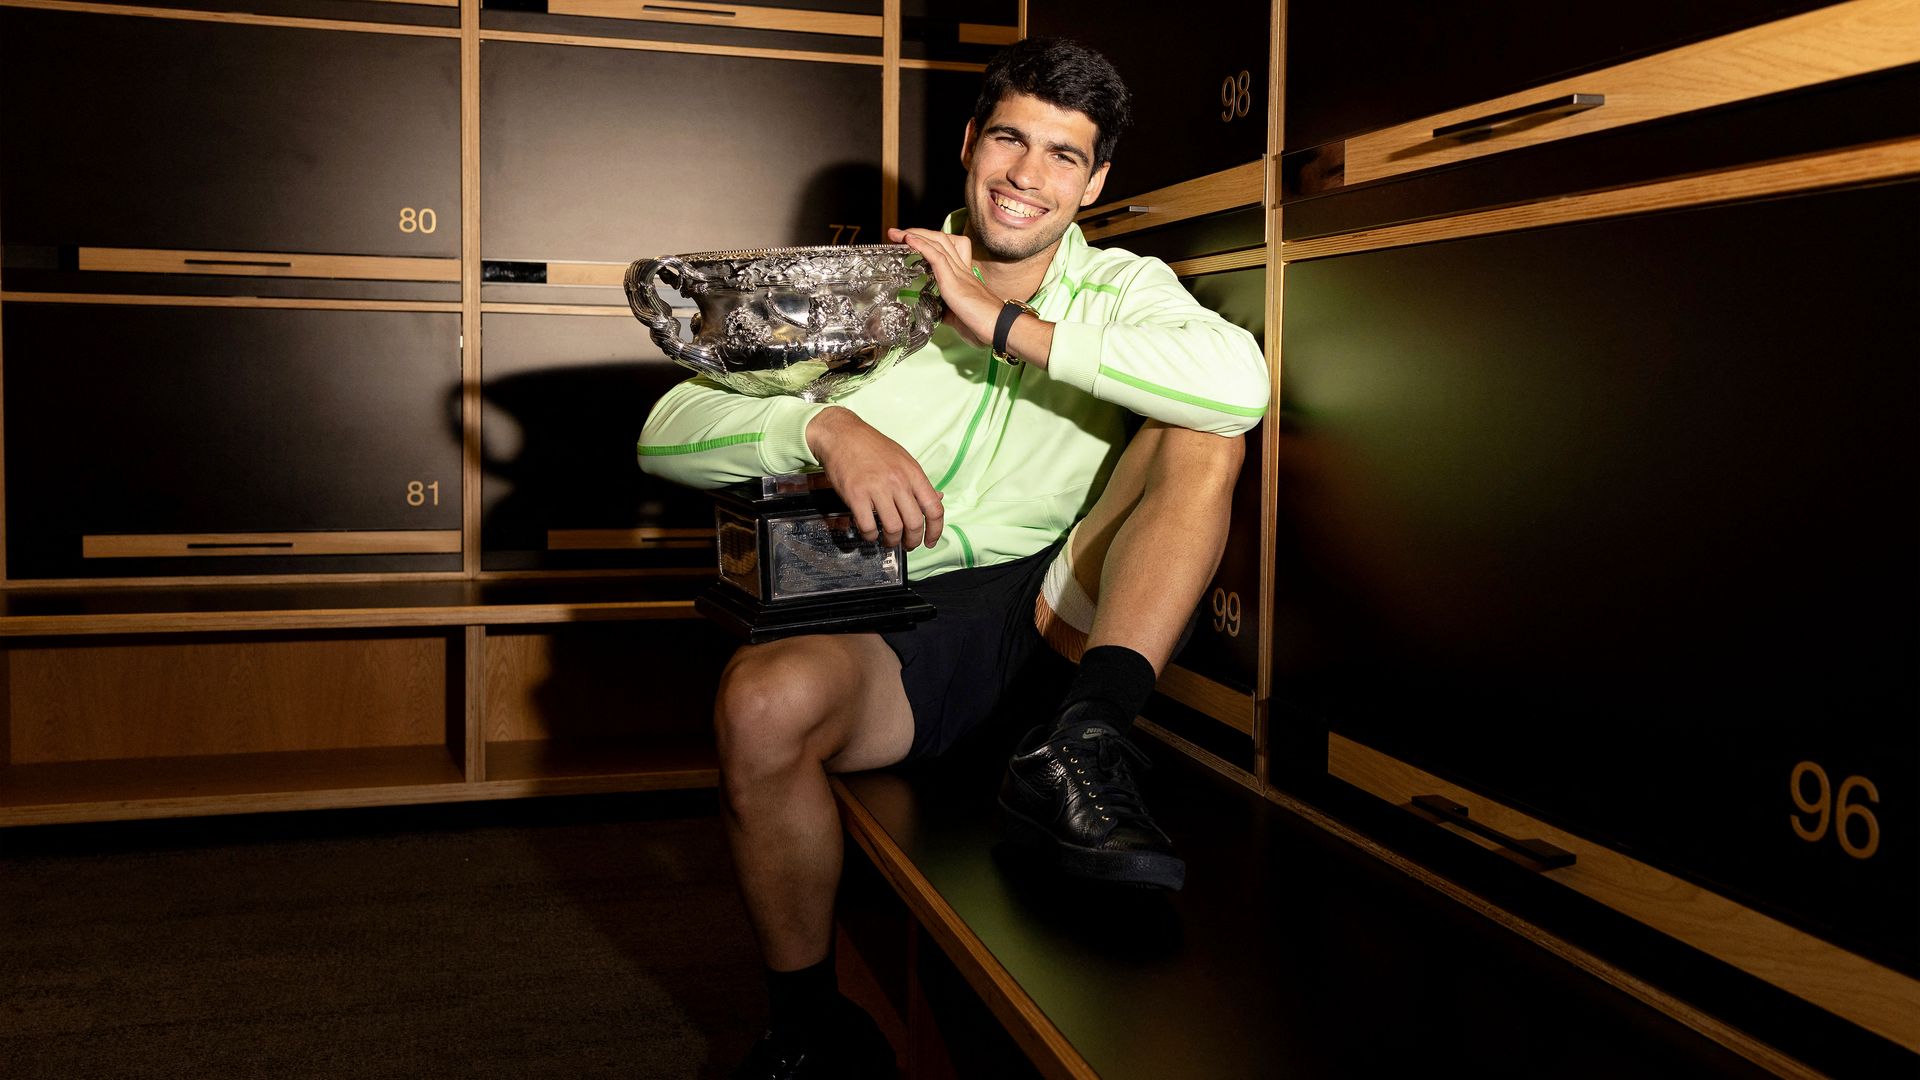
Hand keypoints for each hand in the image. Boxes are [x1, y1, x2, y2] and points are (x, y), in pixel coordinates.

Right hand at [806, 406, 943, 549]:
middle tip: (908, 544)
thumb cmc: (872, 447)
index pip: (934, 508)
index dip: (935, 531)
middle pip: (915, 523)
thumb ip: (918, 482)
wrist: (842, 435)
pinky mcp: (856, 495)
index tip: (930, 541)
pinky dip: (871, 535)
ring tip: (889, 541)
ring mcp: (877, 489)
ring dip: (892, 541)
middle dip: (913, 540)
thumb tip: (936, 499)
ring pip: (893, 528)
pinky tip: (870, 533)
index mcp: (913, 474)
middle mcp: (898, 482)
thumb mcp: (903, 459)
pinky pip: (868, 525)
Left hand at [887, 227, 1000, 347]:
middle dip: (918, 233)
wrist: (999, 328)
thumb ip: (948, 311)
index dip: (929, 242)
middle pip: (941, 239)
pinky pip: (937, 256)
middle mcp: (962, 270)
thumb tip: (939, 313)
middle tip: (898, 233)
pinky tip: (909, 240)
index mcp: (964, 277)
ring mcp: (959, 273)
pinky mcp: (954, 281)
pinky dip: (921, 245)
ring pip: (938, 243)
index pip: (947, 249)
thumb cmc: (983, 326)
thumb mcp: (959, 317)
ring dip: (916, 234)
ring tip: (898, 233)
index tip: (910, 242)